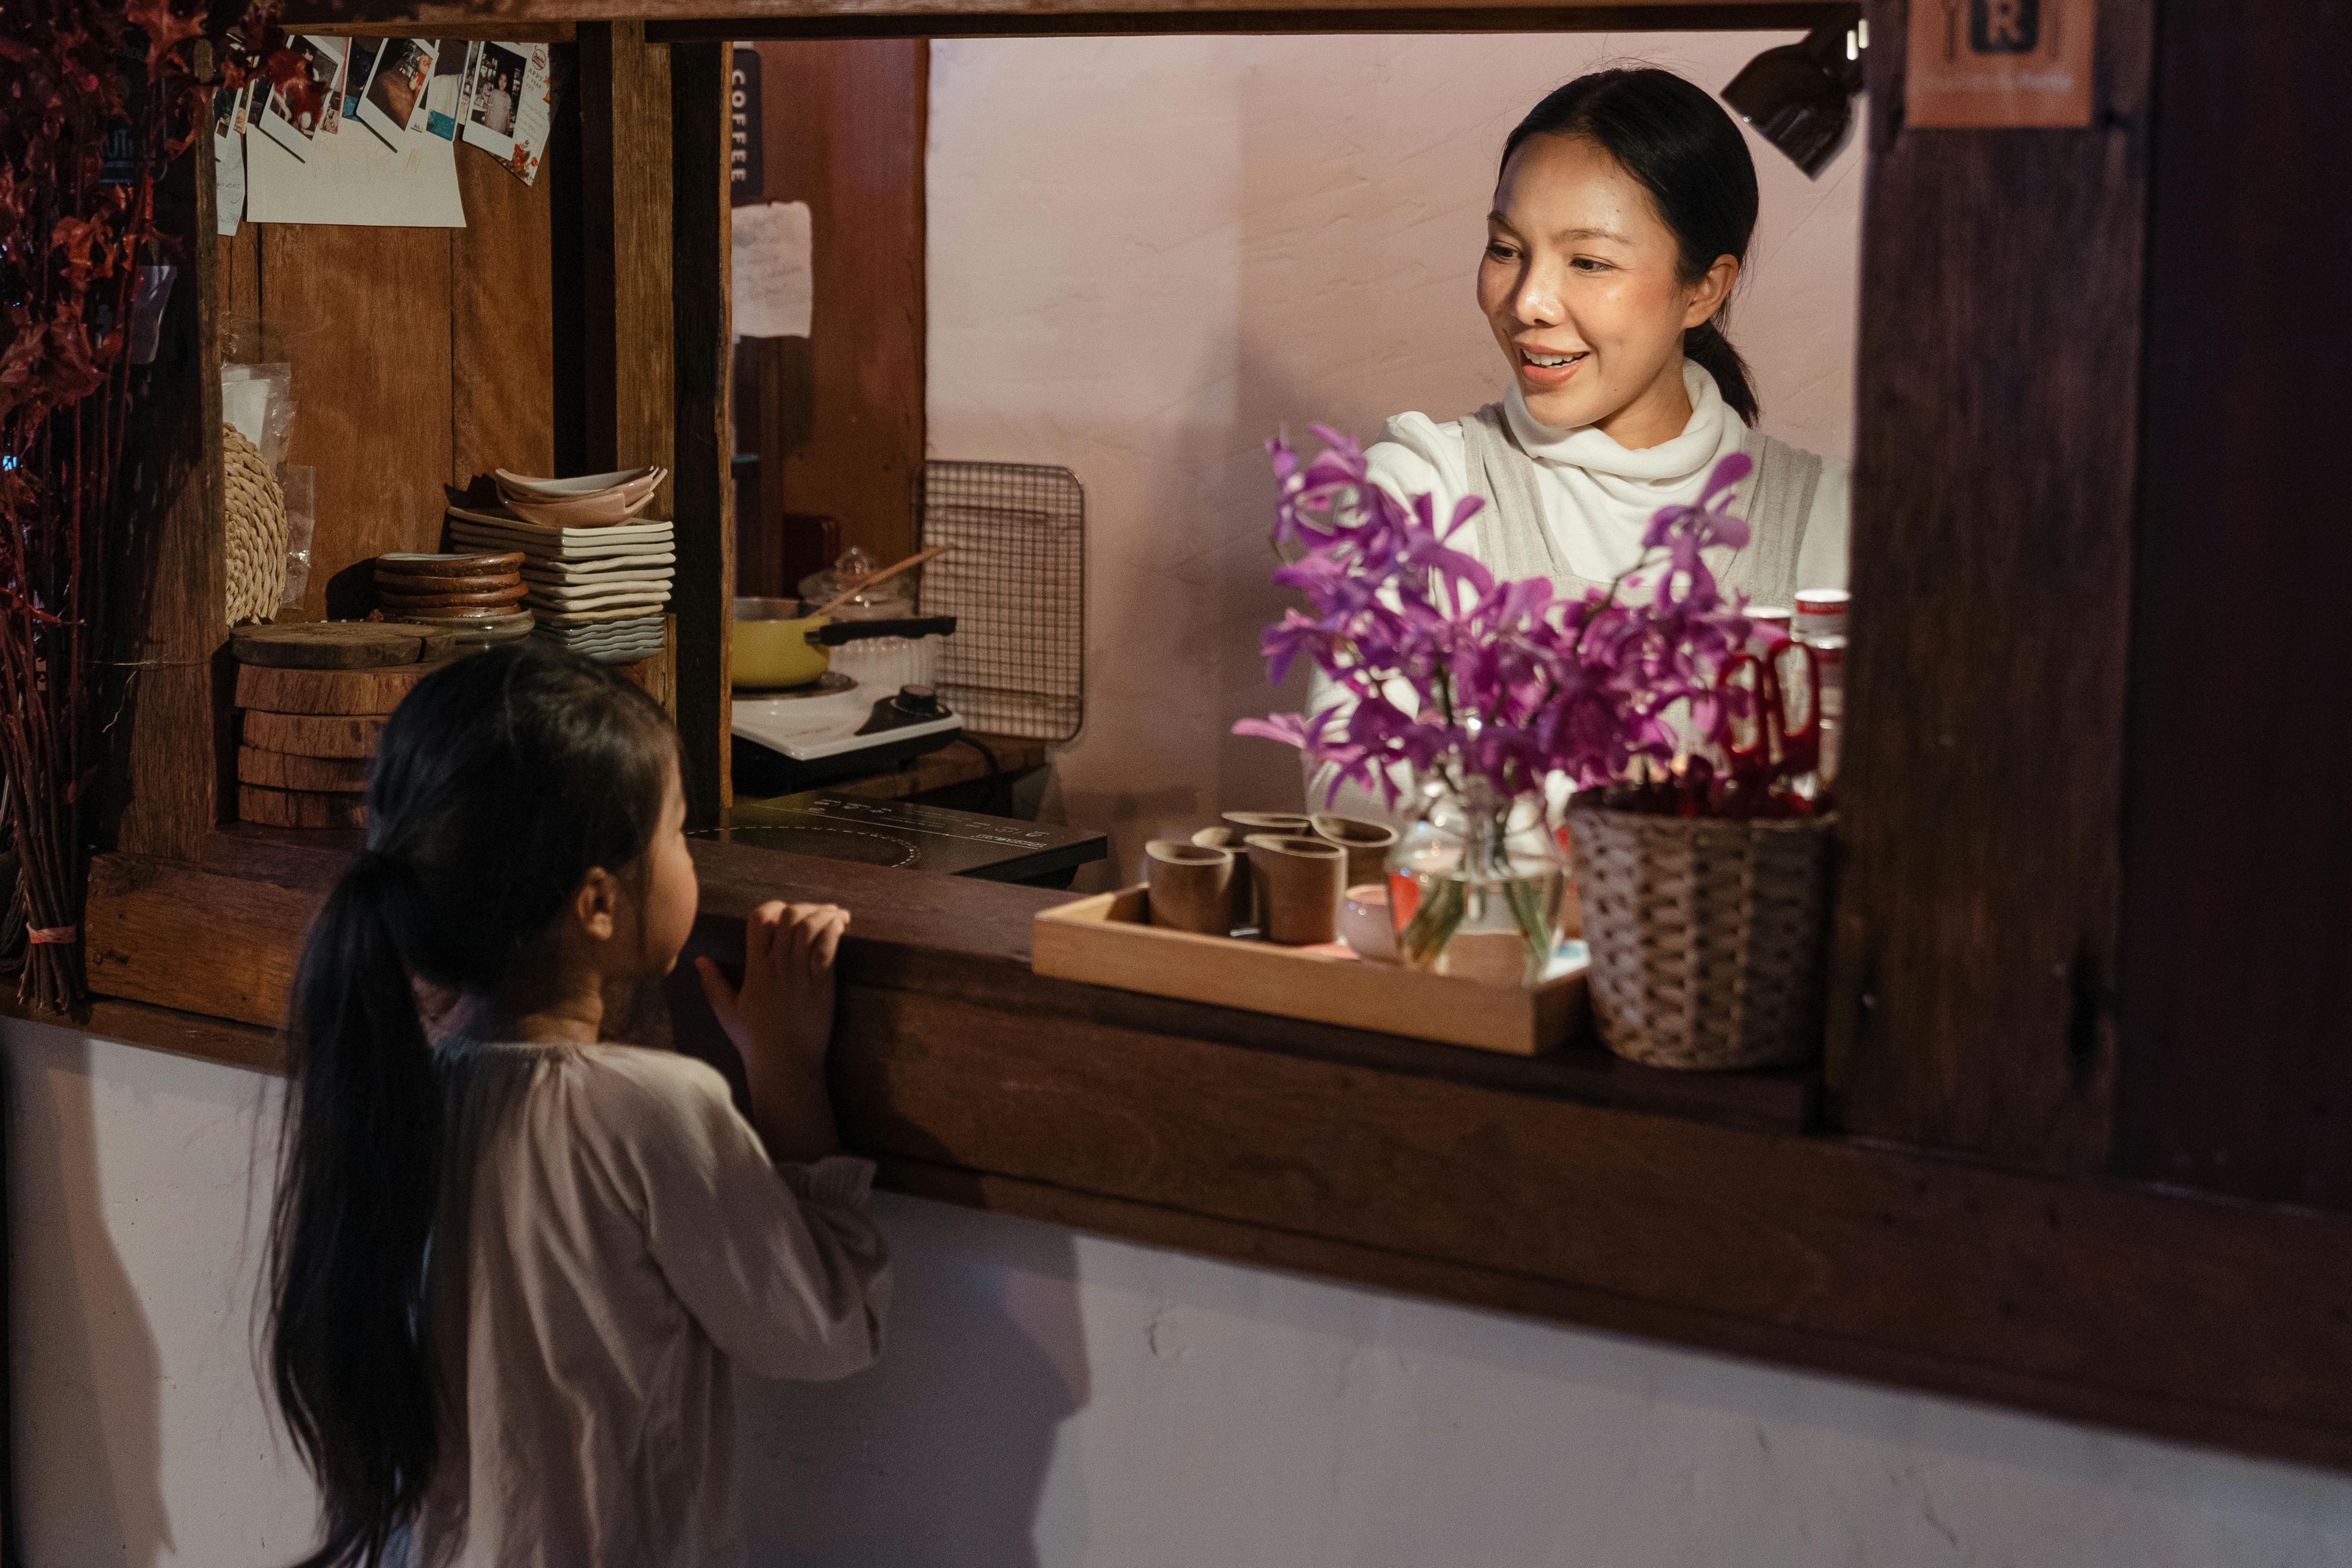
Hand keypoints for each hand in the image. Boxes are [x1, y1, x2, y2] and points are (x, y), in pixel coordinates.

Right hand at [697, 902, 850, 1162]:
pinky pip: (827, 947)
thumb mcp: (727, 1012)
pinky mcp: (821, 985)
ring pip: (809, 927)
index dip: (773, 907)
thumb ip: (713, 983)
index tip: (786, 911)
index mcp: (755, 969)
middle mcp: (776, 967)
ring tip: (837, 915)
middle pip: (789, 917)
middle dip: (804, 908)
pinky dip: (835, 930)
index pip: (759, 920)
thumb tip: (700, 960)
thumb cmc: (756, 1041)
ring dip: (824, 914)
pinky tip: (841, 926)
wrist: (784, 1065)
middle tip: (819, 912)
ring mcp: (799, 975)